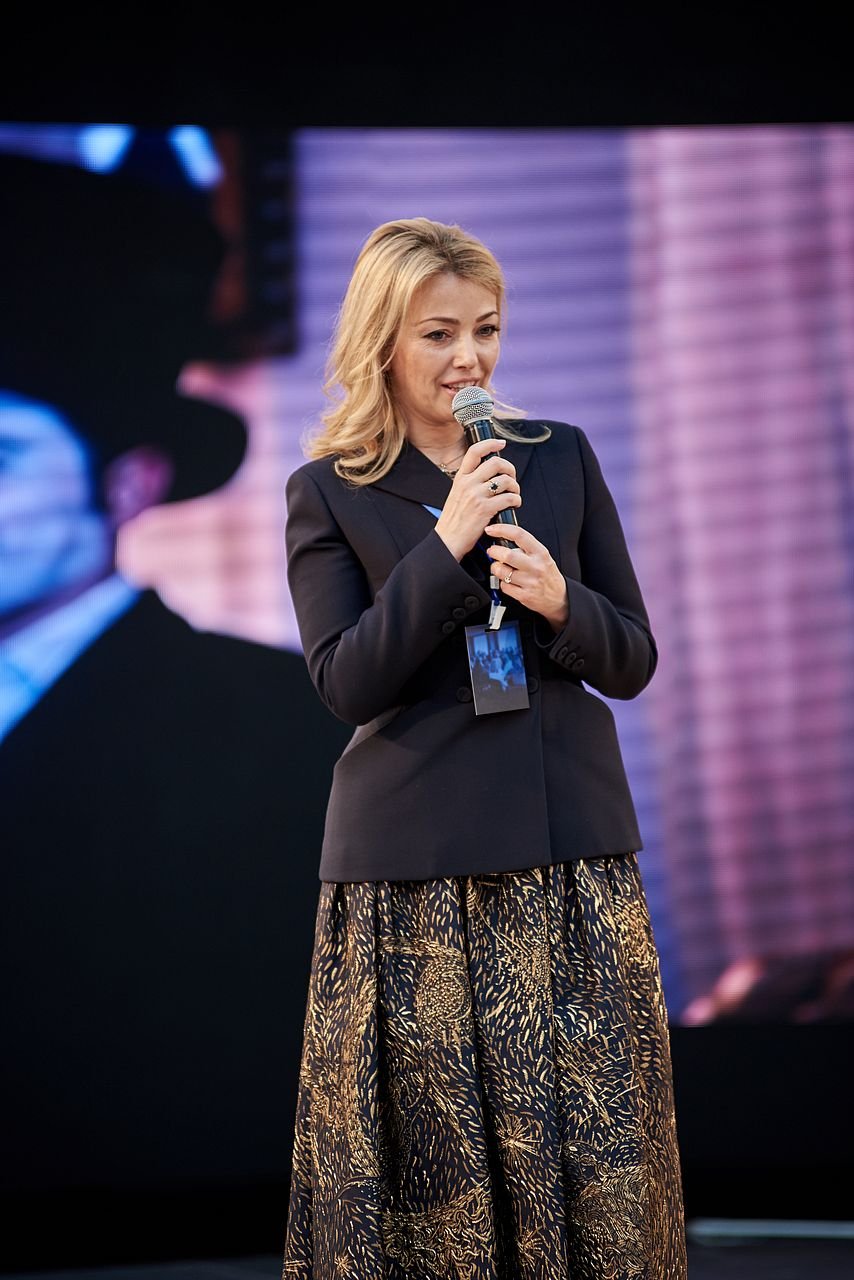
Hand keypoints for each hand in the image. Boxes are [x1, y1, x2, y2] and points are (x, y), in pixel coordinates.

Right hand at [433, 438, 521, 560]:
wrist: (447, 541)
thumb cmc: (453, 522)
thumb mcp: (456, 496)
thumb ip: (469, 483)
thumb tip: (488, 476)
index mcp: (460, 479)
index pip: (474, 451)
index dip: (490, 443)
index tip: (500, 443)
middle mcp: (468, 484)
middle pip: (496, 463)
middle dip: (510, 468)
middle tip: (512, 478)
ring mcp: (476, 496)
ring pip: (505, 480)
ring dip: (515, 486)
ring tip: (514, 494)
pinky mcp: (485, 509)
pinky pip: (509, 497)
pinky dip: (516, 500)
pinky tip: (514, 504)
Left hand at [484, 523, 568, 630]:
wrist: (559, 597)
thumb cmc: (548, 575)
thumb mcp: (543, 556)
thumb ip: (526, 548)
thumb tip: (503, 539)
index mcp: (540, 553)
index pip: (519, 535)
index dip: (502, 530)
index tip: (491, 529)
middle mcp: (536, 566)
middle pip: (507, 555)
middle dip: (494, 551)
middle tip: (492, 551)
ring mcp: (530, 582)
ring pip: (501, 571)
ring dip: (495, 568)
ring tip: (499, 567)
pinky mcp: (524, 595)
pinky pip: (504, 586)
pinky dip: (502, 583)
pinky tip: (508, 581)